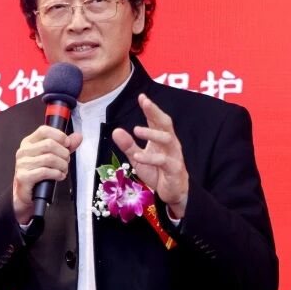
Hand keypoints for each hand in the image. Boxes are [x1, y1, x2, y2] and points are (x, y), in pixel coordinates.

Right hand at [12, 125, 82, 223]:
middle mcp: (23, 151)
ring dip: (62, 165)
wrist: (24, 193)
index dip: (59, 136)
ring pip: (49, 158)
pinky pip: (45, 172)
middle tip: (66, 161)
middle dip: (63, 153)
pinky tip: (59, 176)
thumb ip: (64, 146)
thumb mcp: (51, 156)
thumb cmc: (37, 173)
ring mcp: (22, 164)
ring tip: (63, 170)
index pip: (44, 130)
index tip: (67, 144)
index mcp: (29, 143)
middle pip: (49, 144)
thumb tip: (78, 137)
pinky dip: (57, 174)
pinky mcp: (23, 177)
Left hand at [111, 93, 188, 217]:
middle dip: (155, 112)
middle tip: (145, 103)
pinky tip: (137, 155)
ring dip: (152, 133)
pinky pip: (163, 160)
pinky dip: (150, 157)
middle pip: (165, 124)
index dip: (150, 108)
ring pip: (167, 139)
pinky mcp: (174, 169)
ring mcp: (174, 155)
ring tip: (136, 129)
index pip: (157, 120)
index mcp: (162, 138)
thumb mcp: (138, 158)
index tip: (142, 96)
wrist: (172, 192)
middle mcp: (170, 143)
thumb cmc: (157, 172)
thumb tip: (116, 131)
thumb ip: (128, 145)